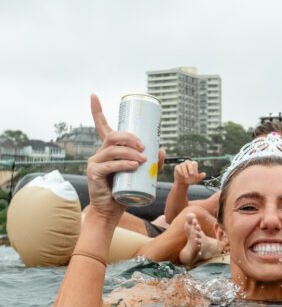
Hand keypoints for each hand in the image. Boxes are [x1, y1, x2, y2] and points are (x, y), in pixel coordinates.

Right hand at [87, 94, 164, 220]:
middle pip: (113, 136)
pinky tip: (134, 166)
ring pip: (113, 150)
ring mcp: (95, 163)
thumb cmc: (124, 191)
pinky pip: (110, 165)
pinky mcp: (94, 174)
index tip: (93, 95)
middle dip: (130, 138)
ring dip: (130, 152)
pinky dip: (124, 164)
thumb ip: (152, 163)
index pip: (101, 126)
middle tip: (145, 147)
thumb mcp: (140, 175)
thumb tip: (162, 149)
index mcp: (108, 150)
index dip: (96, 110)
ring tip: (144, 160)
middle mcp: (99, 153)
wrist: (110, 211)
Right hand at [174, 160, 205, 185]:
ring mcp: (182, 165)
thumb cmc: (191, 179)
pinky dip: (180, 171)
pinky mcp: (177, 167)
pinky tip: (182, 175)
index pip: (194, 163)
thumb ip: (200, 176)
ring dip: (185, 171)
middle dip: (190, 168)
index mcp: (193, 165)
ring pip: (183, 165)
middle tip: (192, 174)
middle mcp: (187, 163)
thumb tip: (204, 174)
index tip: (195, 174)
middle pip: (188, 162)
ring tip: (187, 177)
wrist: (183, 183)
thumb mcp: (196, 179)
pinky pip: (178, 167)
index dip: (195, 168)